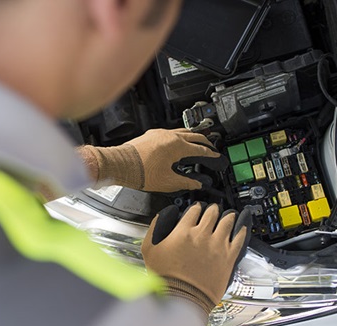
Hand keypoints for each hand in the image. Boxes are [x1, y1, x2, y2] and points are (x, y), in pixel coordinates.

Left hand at [77, 128, 227, 191]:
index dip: (210, 153)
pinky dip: (178, 136)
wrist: (121, 165)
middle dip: (205, 141)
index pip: (200, 149)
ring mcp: (160, 133)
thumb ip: (186, 182)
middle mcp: (170, 136)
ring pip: (182, 131)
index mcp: (178, 146)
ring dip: (192, 135)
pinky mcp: (151, 134)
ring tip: (197, 140)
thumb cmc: (140, 172)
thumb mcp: (168, 182)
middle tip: (211, 146)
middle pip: (194, 135)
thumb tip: (196, 184)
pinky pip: (170, 132)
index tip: (216, 156)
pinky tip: (176, 141)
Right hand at [141, 203, 251, 313]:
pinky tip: (242, 227)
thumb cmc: (166, 279)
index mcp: (183, 232)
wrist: (182, 299)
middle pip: (212, 212)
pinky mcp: (228, 257)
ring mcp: (217, 246)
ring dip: (228, 216)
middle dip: (212, 210)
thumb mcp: (150, 250)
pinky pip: (239, 238)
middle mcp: (202, 235)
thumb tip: (162, 216)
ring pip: (227, 221)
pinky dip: (241, 230)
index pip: (194, 210)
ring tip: (229, 215)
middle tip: (213, 211)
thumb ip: (155, 229)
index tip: (197, 209)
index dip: (196, 207)